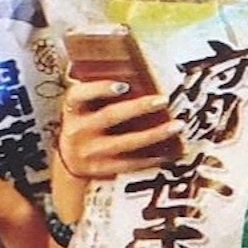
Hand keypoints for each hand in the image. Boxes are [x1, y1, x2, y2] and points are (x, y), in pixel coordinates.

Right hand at [57, 78, 182, 179]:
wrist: (70, 160)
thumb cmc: (86, 122)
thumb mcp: (84, 106)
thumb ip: (101, 93)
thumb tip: (140, 78)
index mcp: (73, 108)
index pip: (80, 94)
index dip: (101, 89)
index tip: (124, 85)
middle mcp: (78, 129)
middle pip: (110, 116)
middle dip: (139, 107)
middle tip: (163, 100)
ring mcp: (90, 152)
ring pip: (126, 142)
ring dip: (154, 134)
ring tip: (177, 125)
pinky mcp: (102, 169)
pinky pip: (131, 163)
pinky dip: (153, 157)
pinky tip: (171, 150)